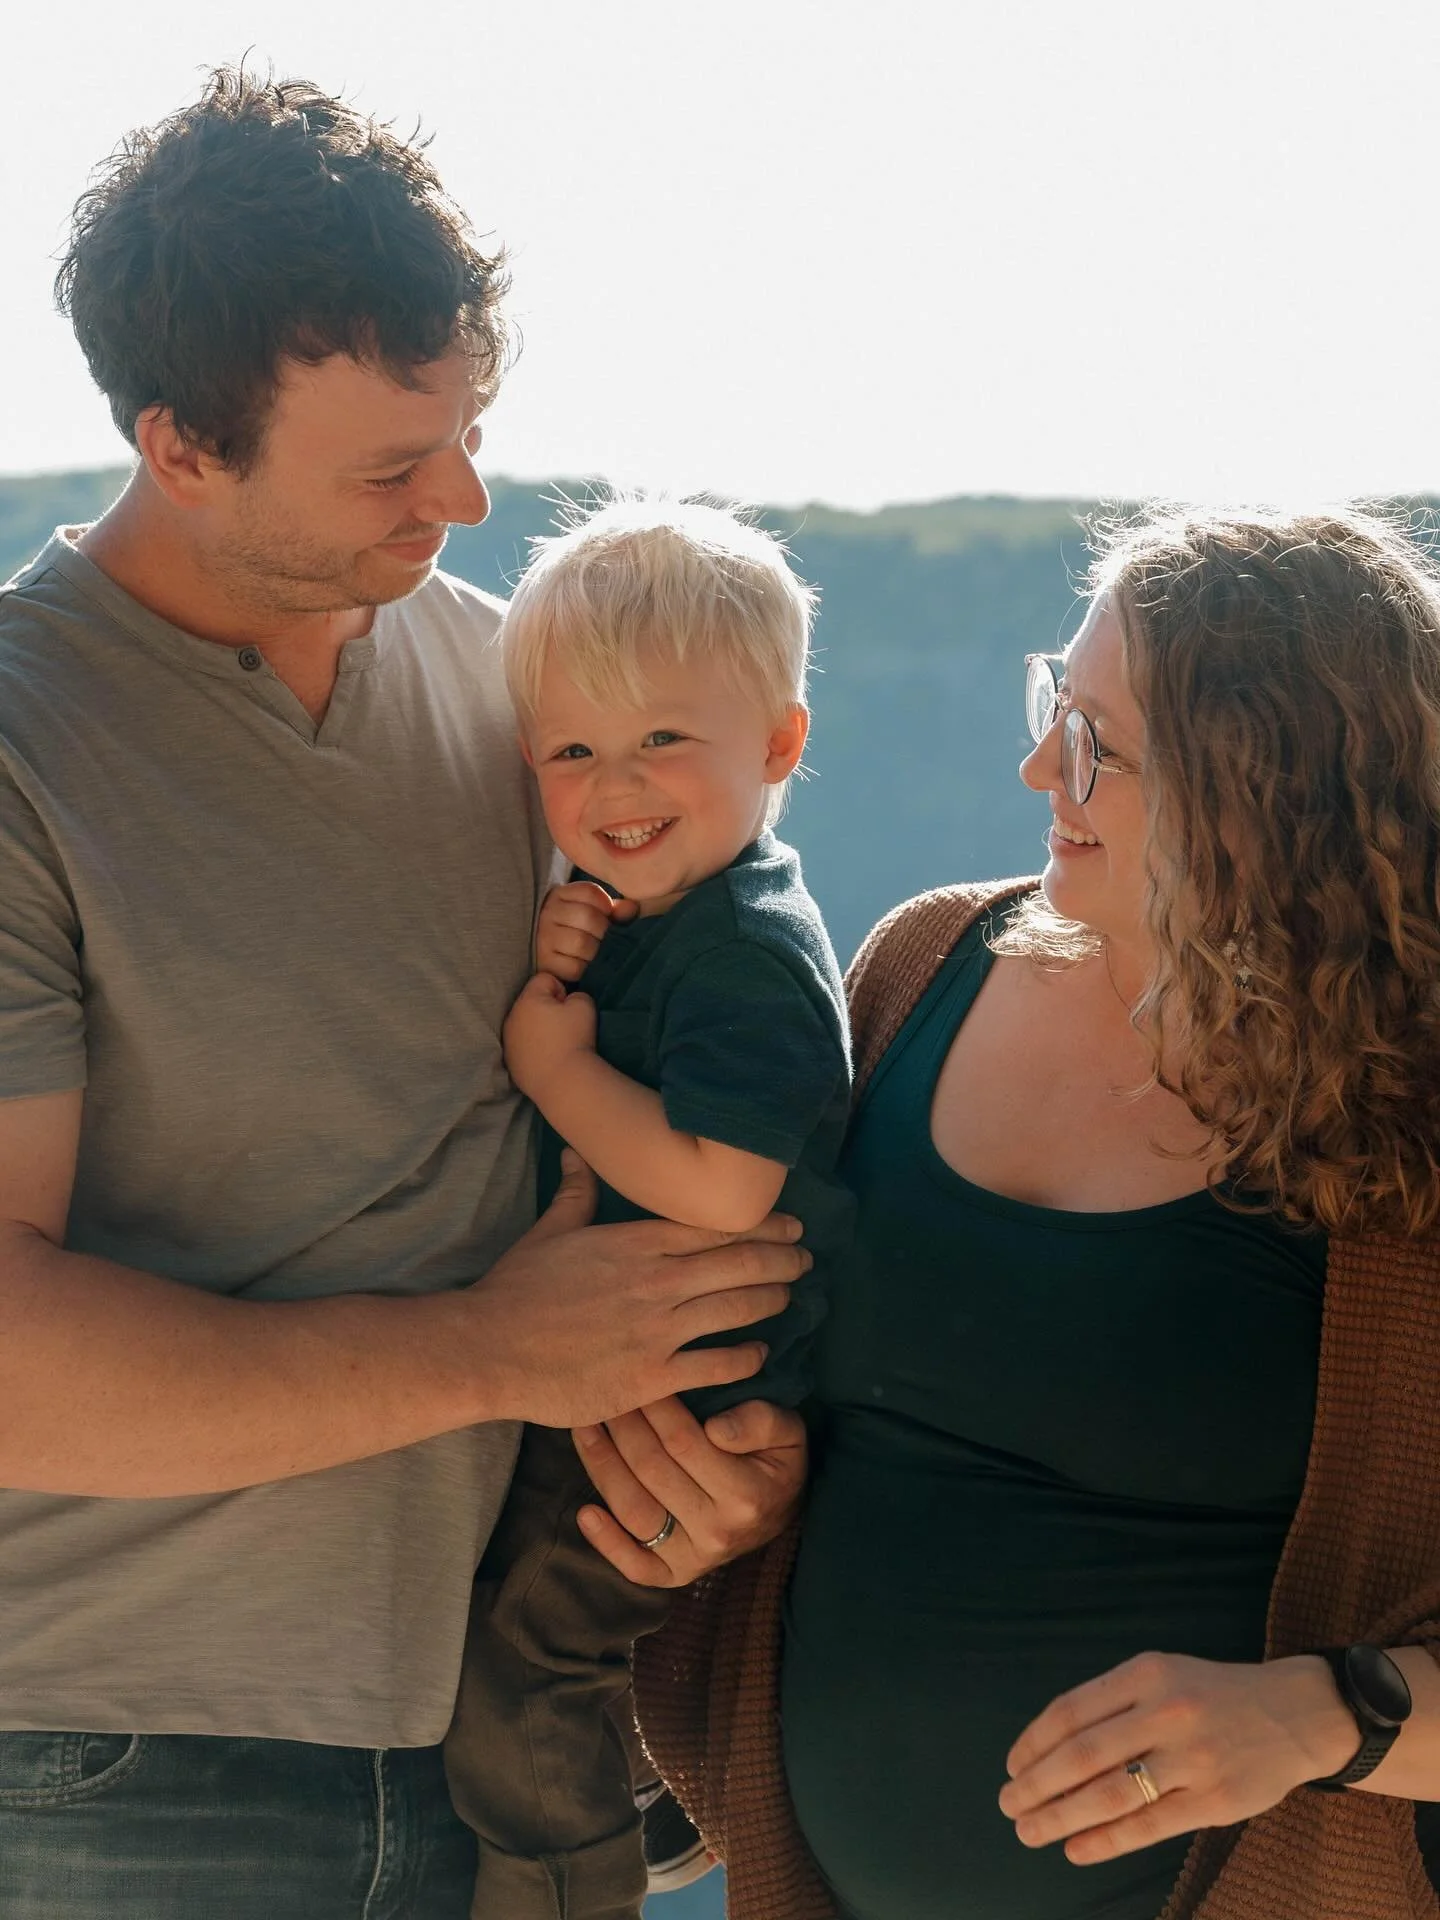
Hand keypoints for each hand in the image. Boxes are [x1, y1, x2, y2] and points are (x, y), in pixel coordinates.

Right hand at [465, 1152, 812, 1427]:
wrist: (487, 1348)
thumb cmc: (515, 1290)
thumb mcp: (549, 1231)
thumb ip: (575, 1193)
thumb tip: (577, 1151)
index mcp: (635, 1242)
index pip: (713, 1227)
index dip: (760, 1225)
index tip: (789, 1225)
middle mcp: (655, 1281)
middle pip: (738, 1263)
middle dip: (780, 1259)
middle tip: (805, 1259)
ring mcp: (656, 1330)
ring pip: (735, 1309)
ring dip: (771, 1301)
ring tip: (790, 1297)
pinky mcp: (650, 1377)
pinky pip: (714, 1365)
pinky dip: (745, 1358)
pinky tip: (759, 1355)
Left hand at [503, 971, 596, 1102]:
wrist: (563, 1082)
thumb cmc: (575, 1040)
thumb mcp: (585, 1006)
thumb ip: (576, 994)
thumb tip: (568, 1001)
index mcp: (528, 1000)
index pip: (544, 979)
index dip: (561, 990)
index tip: (570, 1008)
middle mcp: (512, 1018)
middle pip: (531, 1002)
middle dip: (547, 1008)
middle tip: (565, 1026)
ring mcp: (508, 1042)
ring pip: (525, 1025)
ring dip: (539, 1028)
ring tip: (557, 1044)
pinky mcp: (511, 1062)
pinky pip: (523, 1046)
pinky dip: (534, 1048)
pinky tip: (548, 1058)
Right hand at [535, 881, 638, 981]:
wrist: (551, 953)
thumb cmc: (578, 930)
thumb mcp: (594, 913)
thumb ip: (613, 909)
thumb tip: (631, 908)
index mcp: (560, 895)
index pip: (590, 892)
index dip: (606, 906)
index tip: (607, 916)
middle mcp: (548, 913)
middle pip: (588, 917)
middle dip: (604, 931)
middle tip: (604, 940)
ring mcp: (543, 938)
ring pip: (581, 943)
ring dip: (595, 952)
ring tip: (596, 953)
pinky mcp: (545, 963)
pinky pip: (575, 967)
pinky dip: (586, 969)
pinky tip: (586, 966)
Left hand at [572, 1396, 807, 1586]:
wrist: (784, 1509)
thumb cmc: (778, 1459)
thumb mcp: (788, 1430)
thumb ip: (760, 1420)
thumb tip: (716, 1427)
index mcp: (746, 1494)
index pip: (683, 1442)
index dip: (653, 1408)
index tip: (635, 1376)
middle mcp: (718, 1531)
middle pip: (652, 1472)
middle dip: (621, 1428)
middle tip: (602, 1394)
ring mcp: (695, 1558)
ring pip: (635, 1511)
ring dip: (601, 1468)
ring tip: (584, 1430)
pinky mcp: (677, 1574)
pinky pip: (637, 1566)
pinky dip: (606, 1543)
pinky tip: (584, 1511)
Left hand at [998, 1651, 1359, 1865]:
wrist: (1296, 1713)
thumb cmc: (1212, 1695)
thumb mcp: (1162, 1674)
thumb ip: (1113, 1702)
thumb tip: (1048, 1748)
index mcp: (1146, 1673)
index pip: (1071, 1711)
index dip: (1033, 1743)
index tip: (1012, 1766)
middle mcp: (1166, 1711)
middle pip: (1082, 1754)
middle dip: (1036, 1784)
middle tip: (1008, 1804)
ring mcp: (1193, 1758)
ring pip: (1110, 1793)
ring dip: (1061, 1817)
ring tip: (1031, 1830)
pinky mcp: (1216, 1800)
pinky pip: (1148, 1826)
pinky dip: (1105, 1840)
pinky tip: (1076, 1848)